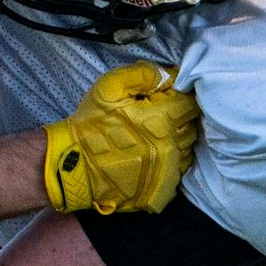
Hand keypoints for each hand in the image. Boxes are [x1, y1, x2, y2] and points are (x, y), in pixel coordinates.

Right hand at [40, 61, 199, 214]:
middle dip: (179, 117)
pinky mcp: (162, 191)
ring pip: (187, 149)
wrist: (73, 166)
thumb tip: (170, 75)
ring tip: (154, 137)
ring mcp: (168, 172)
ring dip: (176, 140)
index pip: (190, 103)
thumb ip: (143, 74)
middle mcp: (171, 148)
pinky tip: (153, 157)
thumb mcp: (109, 87)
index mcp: (161, 120)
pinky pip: (178, 172)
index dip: (179, 96)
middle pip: (192, 126)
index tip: (164, 97)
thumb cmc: (91, 124)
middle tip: (157, 116)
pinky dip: (171, 162)